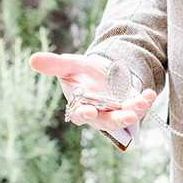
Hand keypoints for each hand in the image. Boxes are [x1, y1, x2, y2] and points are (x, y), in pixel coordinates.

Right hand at [29, 51, 156, 139]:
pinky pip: (138, 108)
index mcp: (79, 106)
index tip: (87, 111)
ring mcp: (115, 112)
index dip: (83, 114)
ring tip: (142, 101)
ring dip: (134, 111)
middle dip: (117, 119)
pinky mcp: (130, 106)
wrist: (101, 71)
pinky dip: (145, 101)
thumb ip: (54, 64)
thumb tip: (32, 59)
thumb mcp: (69, 64)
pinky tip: (150, 93)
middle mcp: (98, 114)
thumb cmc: (81, 71)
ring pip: (124, 117)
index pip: (79, 115)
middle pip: (106, 122)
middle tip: (126, 116)